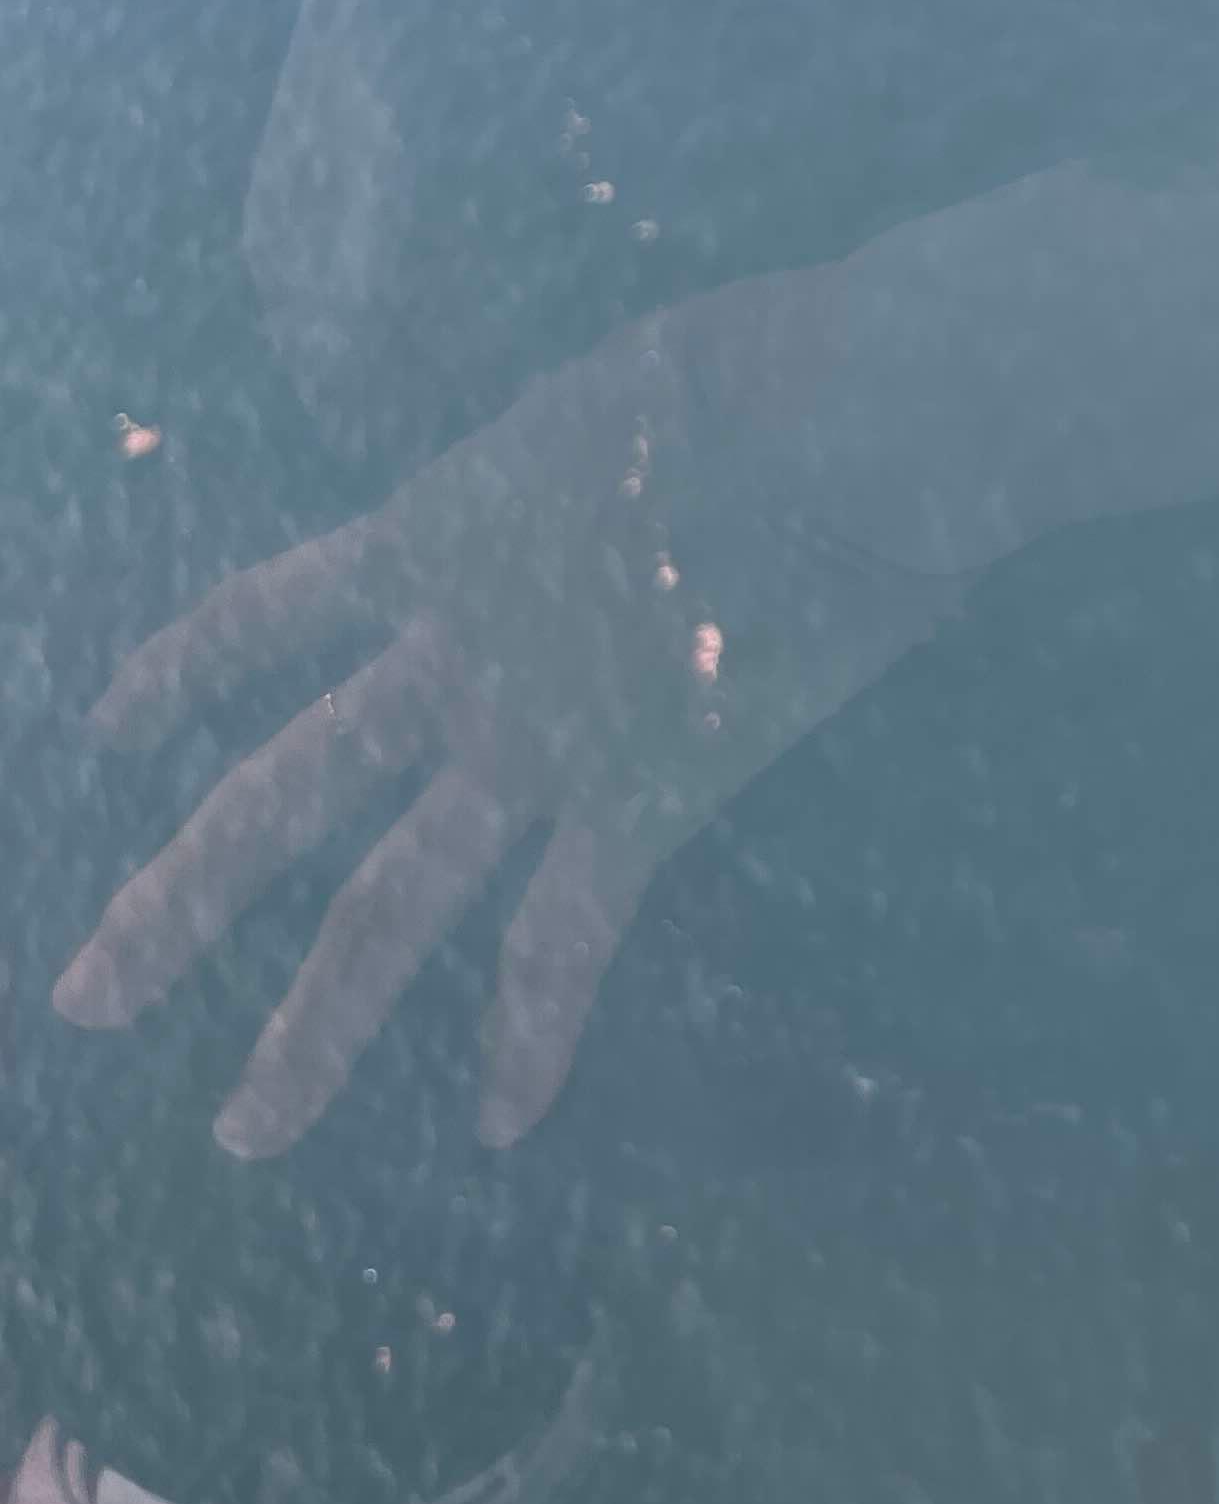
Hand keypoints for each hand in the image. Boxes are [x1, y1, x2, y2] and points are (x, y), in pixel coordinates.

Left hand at [54, 279, 964, 1156]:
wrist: (850, 420)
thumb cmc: (765, 371)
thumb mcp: (616, 394)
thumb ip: (574, 463)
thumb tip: (601, 476)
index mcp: (440, 530)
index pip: (271, 612)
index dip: (185, 671)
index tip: (109, 728)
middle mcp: (457, 650)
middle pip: (280, 796)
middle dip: (172, 906)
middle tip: (84, 1001)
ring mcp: (541, 733)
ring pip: (390, 903)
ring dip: (311, 1030)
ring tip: (245, 1132)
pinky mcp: (647, 789)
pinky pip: (567, 937)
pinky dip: (532, 1036)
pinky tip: (501, 1125)